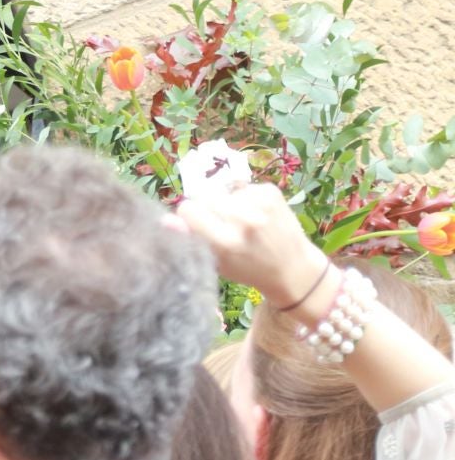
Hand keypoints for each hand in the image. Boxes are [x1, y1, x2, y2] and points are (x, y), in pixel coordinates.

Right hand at [172, 183, 324, 311]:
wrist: (293, 268)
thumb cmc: (249, 270)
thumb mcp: (216, 264)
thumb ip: (191, 241)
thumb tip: (165, 220)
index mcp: (225, 242)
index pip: (187, 210)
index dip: (189, 217)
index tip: (197, 226)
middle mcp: (243, 220)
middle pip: (204, 198)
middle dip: (208, 210)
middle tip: (222, 226)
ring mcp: (260, 203)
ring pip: (223, 193)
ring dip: (228, 205)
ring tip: (243, 223)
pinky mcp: (271, 191)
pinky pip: (243, 189)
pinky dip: (246, 200)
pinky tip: (257, 216)